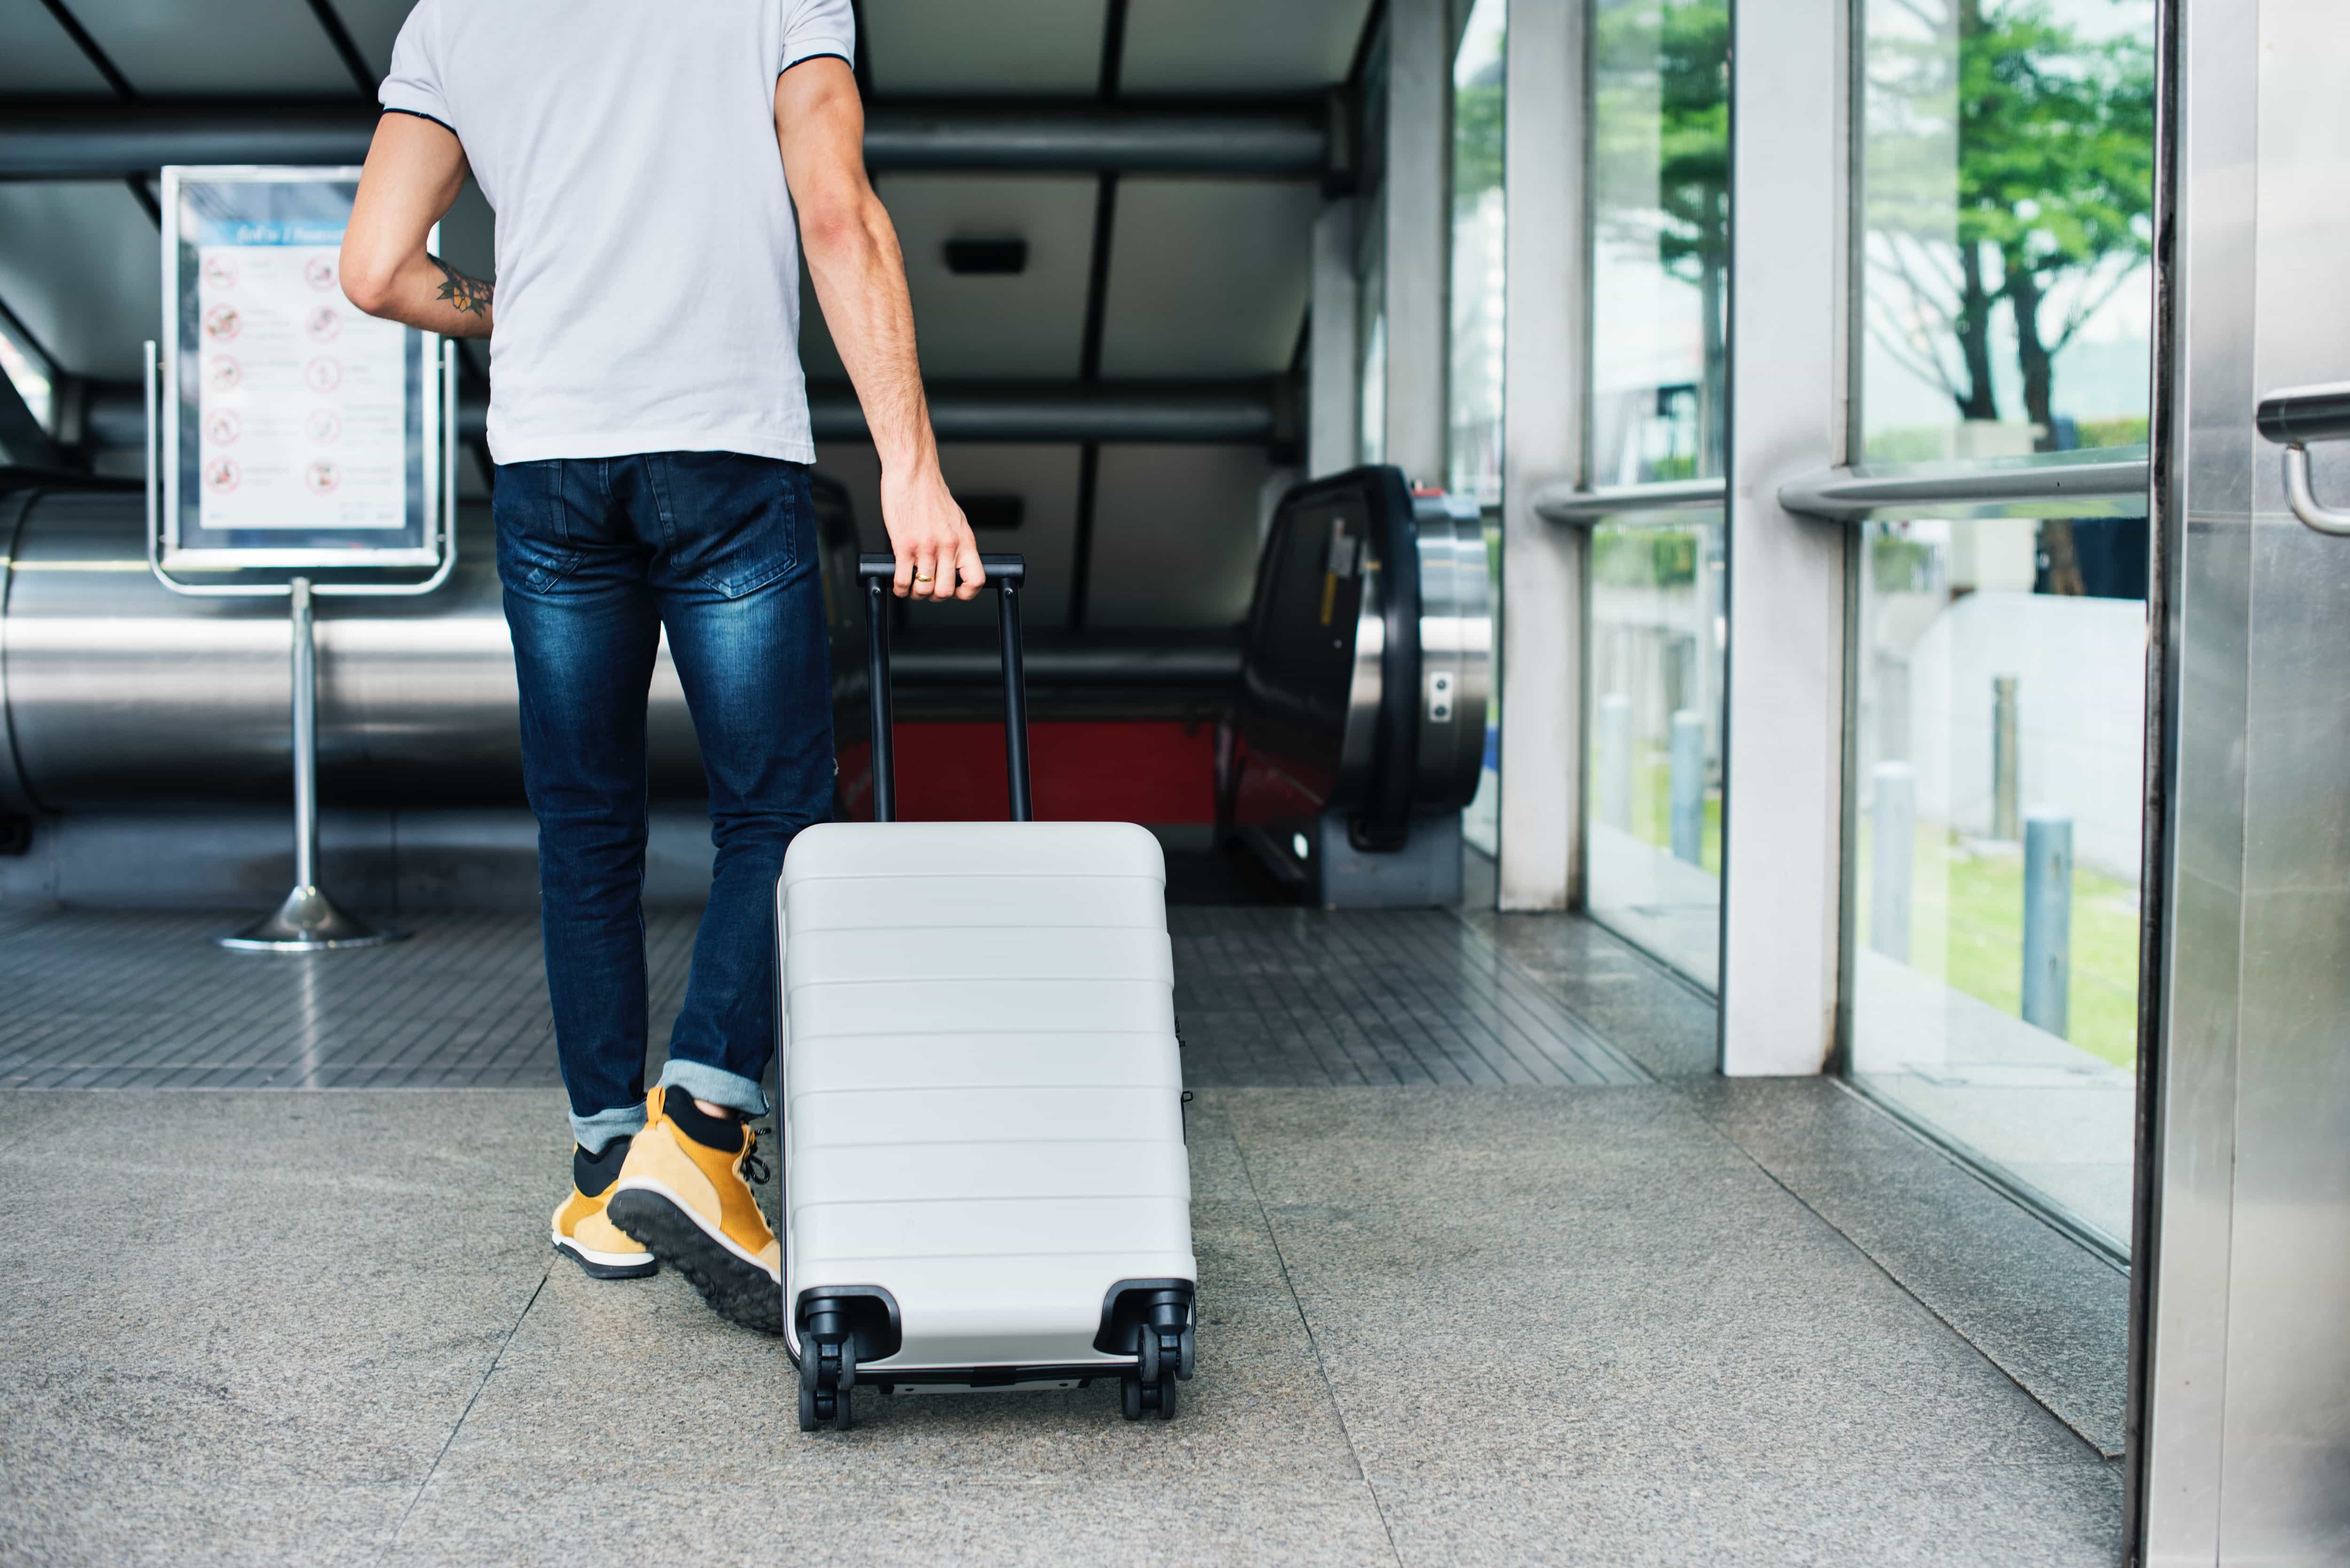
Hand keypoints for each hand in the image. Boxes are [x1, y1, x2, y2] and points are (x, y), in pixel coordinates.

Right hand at [880, 466, 982, 600]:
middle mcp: (948, 546)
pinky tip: (898, 582)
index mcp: (964, 541)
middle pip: (945, 591)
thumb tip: (954, 565)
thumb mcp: (955, 520)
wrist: (913, 472)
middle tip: (926, 587)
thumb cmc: (930, 493)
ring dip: (914, 592)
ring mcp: (926, 547)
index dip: (966, 593)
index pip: (976, 579)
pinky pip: (903, 580)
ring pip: (923, 589)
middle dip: (934, 595)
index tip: (956, 593)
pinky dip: (899, 587)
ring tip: (910, 584)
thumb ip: (956, 544)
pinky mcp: (904, 545)